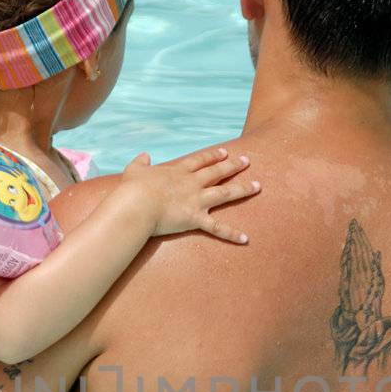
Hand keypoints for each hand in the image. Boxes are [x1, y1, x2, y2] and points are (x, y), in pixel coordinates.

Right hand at [121, 145, 260, 243]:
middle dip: (233, 166)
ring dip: (243, 189)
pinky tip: (246, 239)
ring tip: (258, 186)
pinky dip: (232, 234)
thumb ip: (140, 162)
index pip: (200, 160)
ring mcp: (196, 200)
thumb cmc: (132, 189)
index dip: (213, 156)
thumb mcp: (134, 170)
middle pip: (217, 172)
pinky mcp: (195, 219)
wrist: (136, 204)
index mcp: (178, 172)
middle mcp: (192, 183)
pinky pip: (217, 228)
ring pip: (225, 193)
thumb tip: (144, 155)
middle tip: (247, 161)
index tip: (224, 152)